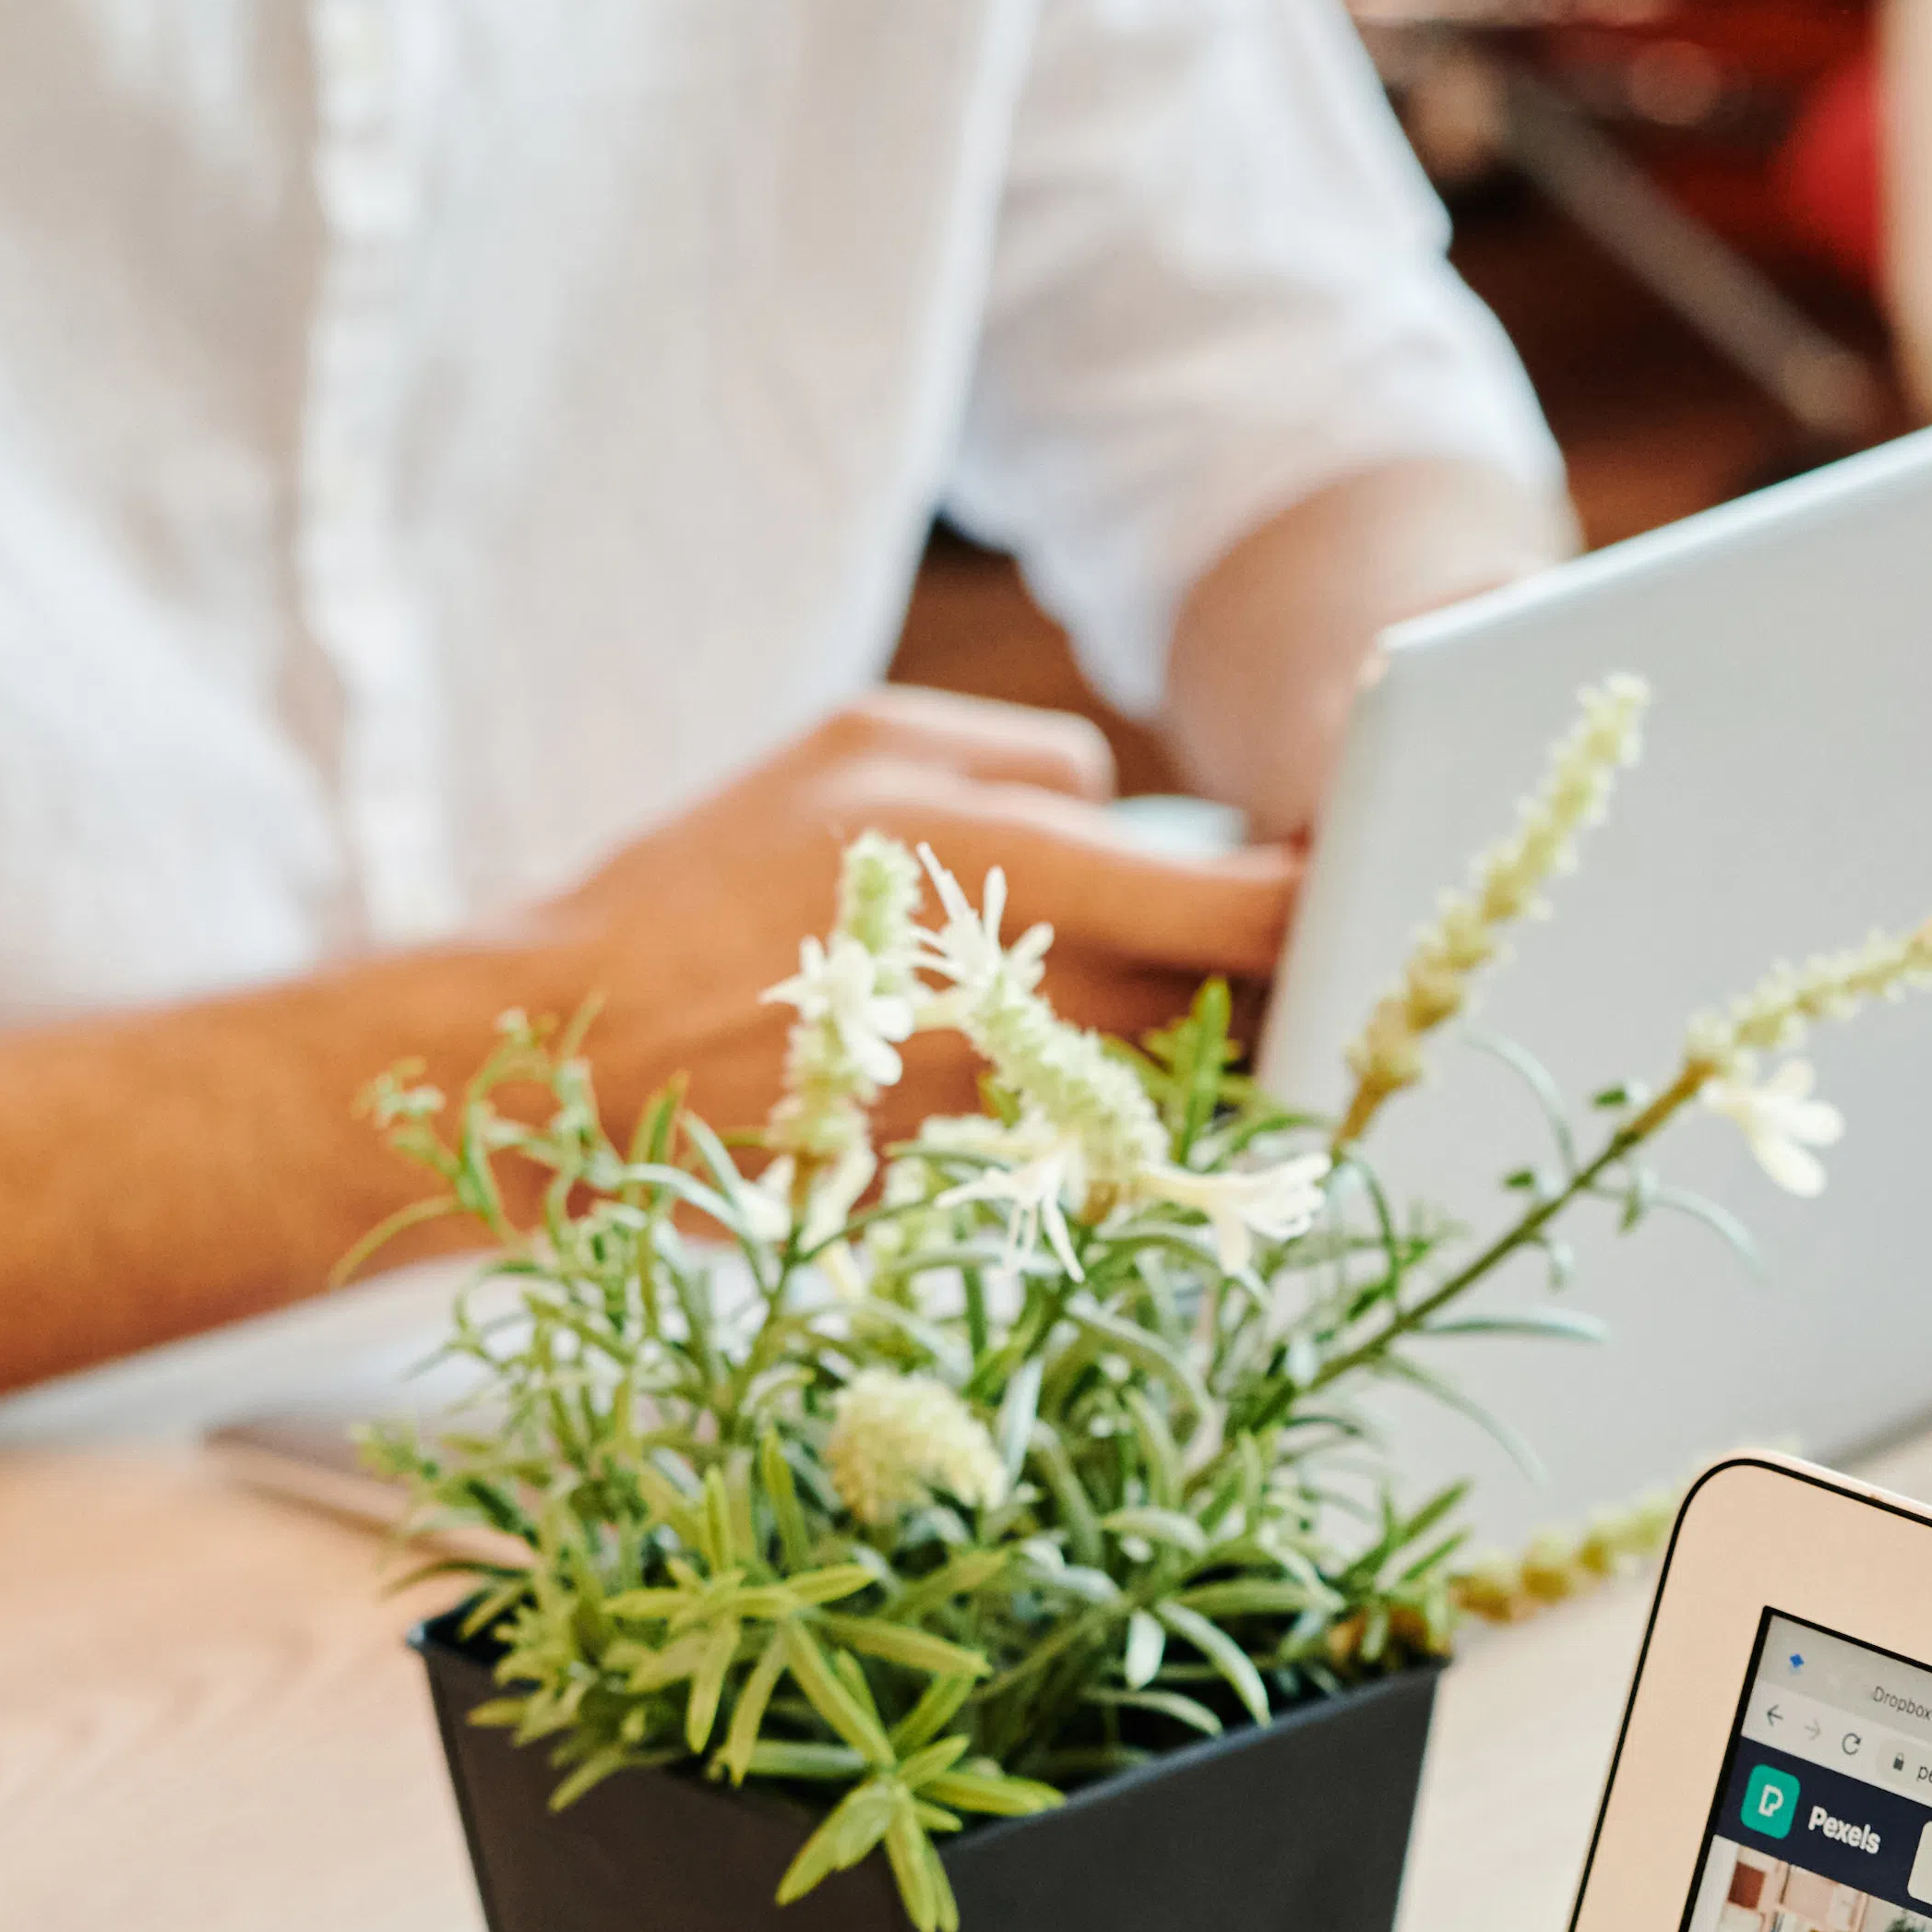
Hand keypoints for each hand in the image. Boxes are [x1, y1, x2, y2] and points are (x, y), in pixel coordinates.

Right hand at [442, 693, 1300, 1140]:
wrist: (577, 1049)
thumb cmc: (707, 875)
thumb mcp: (858, 743)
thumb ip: (1023, 758)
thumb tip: (1133, 803)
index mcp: (1009, 872)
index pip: (1242, 906)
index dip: (1323, 899)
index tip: (1353, 879)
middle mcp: (1027, 1004)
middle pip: (1235, 1011)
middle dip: (1286, 983)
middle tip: (1318, 951)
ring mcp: (1004, 1113)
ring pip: (1179, 1092)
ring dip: (1214, 1060)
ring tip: (1214, 1018)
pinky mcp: (968, 1188)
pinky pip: (1093, 1155)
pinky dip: (1120, 1124)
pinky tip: (1100, 1093)